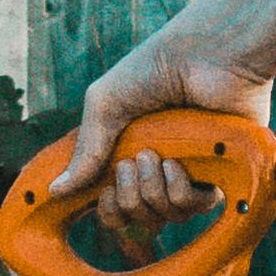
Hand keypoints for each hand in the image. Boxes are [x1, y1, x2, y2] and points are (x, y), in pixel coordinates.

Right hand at [55, 20, 275, 236]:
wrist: (206, 57)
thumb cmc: (155, 71)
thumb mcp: (106, 105)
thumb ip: (85, 151)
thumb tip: (54, 191)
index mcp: (131, 155)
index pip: (117, 208)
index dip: (109, 210)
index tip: (105, 191)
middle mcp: (160, 170)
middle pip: (138, 218)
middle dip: (128, 198)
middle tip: (131, 164)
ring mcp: (191, 174)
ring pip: (165, 217)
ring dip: (151, 191)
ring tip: (154, 157)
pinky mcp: (220, 175)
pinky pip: (194, 208)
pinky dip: (179, 190)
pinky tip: (176, 165)